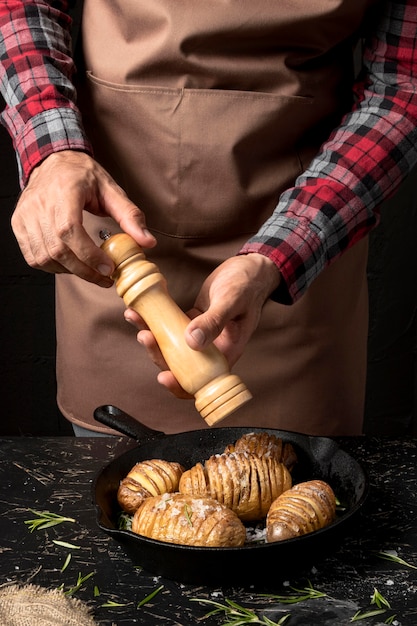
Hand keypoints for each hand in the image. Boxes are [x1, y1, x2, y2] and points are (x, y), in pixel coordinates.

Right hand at [11, 150, 155, 285]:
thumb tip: (148, 241)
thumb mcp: (111, 190)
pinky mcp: (19, 225)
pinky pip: (33, 257)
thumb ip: (130, 216)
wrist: (53, 161)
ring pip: (44, 257)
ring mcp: (25, 216)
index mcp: (63, 192)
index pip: (69, 230)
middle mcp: (39, 204)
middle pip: (57, 249)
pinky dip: (53, 267)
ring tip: (89, 271)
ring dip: (69, 271)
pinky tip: (70, 264)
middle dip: (84, 270)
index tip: (108, 268)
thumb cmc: (82, 175)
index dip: (88, 254)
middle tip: (105, 277)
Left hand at [125, 253, 280, 396]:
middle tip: (145, 336)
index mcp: (227, 352)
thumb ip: (214, 321)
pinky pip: (170, 329)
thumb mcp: (232, 301)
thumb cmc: (248, 285)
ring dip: (152, 339)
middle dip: (158, 355)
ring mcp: (200, 337)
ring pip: (171, 348)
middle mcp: (212, 350)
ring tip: (136, 319)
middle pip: (180, 366)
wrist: (250, 269)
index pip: (202, 382)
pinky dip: (154, 322)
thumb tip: (192, 342)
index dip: (181, 385)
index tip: (164, 376)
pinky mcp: (192, 323)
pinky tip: (140, 312)